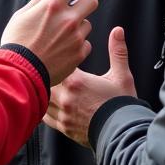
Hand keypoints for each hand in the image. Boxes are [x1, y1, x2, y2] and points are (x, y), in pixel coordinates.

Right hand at [1, 0, 97, 85]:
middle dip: (85, 2)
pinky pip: (86, 43)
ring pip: (87, 24)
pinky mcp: (79, 53)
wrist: (20, 72)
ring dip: (78, 26)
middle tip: (75, 9)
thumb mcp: (24, 13)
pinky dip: (77, 44)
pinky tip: (62, 49)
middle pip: (91, 1)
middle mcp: (68, 19)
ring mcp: (76, 37)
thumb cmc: (17, 41)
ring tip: (60, 35)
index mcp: (53, 5)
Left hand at [44, 26, 136, 146]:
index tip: (58, 53)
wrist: (122, 134)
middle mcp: (65, 97)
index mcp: (77, 82)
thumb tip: (117, 30)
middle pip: (45, 79)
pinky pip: (46, 117)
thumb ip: (118, 52)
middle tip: (46, 66)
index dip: (56, 57)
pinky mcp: (63, 127)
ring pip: (43, 98)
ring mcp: (63, 114)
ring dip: (43, 90)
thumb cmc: (122, 104)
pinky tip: (47, 103)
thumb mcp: (122, 76)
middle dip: (47, 73)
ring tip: (42, 82)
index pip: (57, 63)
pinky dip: (44, 109)